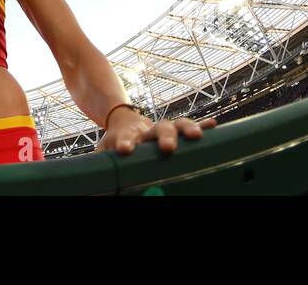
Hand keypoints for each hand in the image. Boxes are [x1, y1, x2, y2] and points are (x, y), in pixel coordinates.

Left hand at [95, 112, 216, 156]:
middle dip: (164, 137)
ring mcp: (161, 130)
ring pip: (175, 125)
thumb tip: (94, 186)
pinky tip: (213, 125)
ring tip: (196, 135)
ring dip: (186, 129)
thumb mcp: (103, 153)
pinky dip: (202, 125)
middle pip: (156, 129)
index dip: (126, 142)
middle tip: (168, 148)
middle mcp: (146, 131)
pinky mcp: (175, 131)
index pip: (125, 137)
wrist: (123, 120)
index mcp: (126, 135)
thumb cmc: (115, 143)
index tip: (125, 149)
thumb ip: (101, 166)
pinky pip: (189, 127)